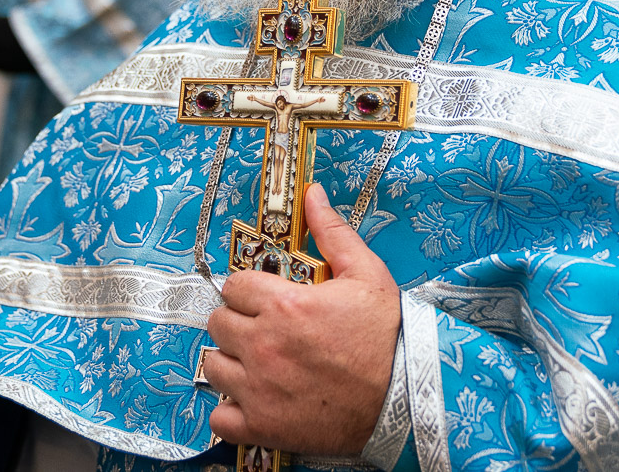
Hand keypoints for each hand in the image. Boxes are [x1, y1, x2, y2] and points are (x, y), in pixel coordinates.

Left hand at [202, 184, 398, 454]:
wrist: (405, 397)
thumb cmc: (387, 336)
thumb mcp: (366, 273)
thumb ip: (332, 232)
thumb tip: (312, 193)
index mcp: (283, 304)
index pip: (233, 286)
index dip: (248, 290)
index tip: (264, 299)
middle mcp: (263, 344)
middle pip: (218, 323)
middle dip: (237, 322)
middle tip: (262, 330)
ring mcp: (259, 388)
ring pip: (213, 365)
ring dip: (231, 362)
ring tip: (258, 364)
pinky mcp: (262, 425)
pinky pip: (220, 417)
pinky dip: (231, 410)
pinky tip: (253, 400)